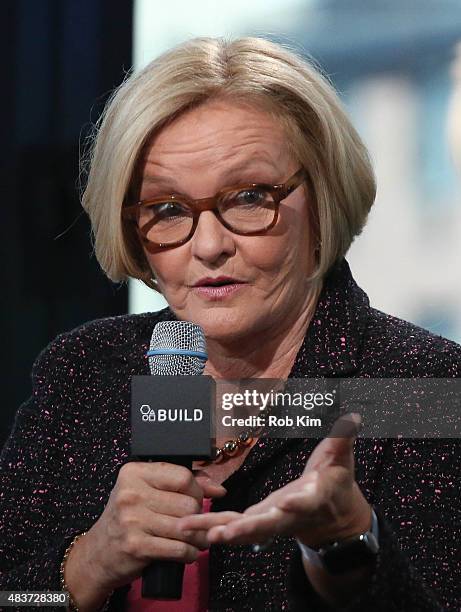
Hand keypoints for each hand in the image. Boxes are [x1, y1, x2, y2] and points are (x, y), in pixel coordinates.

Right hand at [70, 461, 225, 592]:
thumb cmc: (127, 517)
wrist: (98, 553)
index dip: (197, 489)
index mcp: (134, 473)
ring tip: (197, 539)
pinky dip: (189, 553)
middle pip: (187, 503)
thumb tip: (216, 487)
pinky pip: (178, 549)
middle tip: (195, 522)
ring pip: (186, 527)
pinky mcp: (137, 546)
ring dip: (198, 537)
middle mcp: (131, 494)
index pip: (182, 476)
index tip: (197, 498)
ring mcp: (132, 520)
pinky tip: (187, 552)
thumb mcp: (146, 491)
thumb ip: (180, 482)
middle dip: (198, 515)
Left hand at [178, 414, 370, 548]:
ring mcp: (272, 521)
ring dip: (217, 529)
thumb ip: (343, 438)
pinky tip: (188, 526)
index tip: (286, 502)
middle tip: (222, 533)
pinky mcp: (259, 521)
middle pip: (267, 524)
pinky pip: (233, 526)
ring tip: (190, 529)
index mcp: (314, 497)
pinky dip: (211, 526)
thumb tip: (353, 416)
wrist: (333, 516)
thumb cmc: (335, 481)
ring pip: (242, 530)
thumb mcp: (342, 458)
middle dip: (244, 529)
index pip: (306, 501)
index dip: (297, 502)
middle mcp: (290, 514)